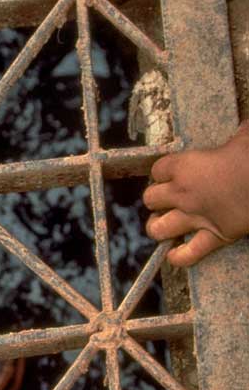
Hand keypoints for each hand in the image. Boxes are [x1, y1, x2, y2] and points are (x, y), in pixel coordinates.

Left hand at [143, 122, 248, 266]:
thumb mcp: (244, 135)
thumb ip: (235, 136)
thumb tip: (241, 132)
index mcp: (186, 165)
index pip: (157, 170)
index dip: (163, 172)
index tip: (171, 174)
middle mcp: (184, 193)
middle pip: (150, 199)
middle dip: (156, 200)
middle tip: (167, 199)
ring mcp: (196, 217)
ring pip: (158, 228)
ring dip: (158, 227)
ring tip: (164, 225)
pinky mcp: (215, 236)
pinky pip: (188, 254)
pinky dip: (179, 257)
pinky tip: (175, 254)